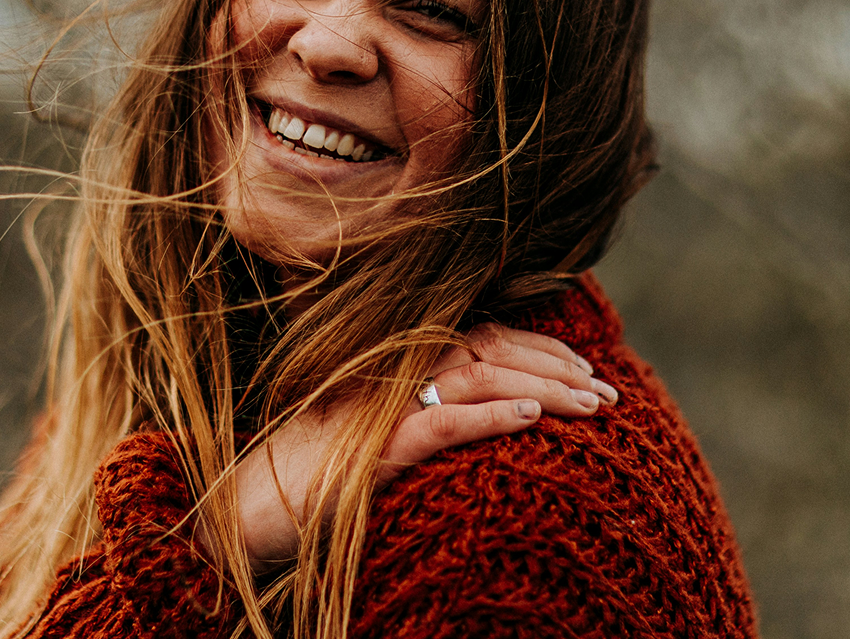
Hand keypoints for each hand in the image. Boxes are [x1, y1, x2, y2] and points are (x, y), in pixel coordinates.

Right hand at [231, 323, 619, 566]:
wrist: (239, 512)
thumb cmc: (310, 482)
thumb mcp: (378, 440)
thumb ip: (428, 417)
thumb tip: (497, 415)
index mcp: (393, 365)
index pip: (482, 337)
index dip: (540, 348)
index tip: (589, 370)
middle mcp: (387, 372)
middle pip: (489, 349)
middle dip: (556, 368)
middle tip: (610, 394)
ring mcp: (376, 406)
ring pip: (473, 376)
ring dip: (539, 388)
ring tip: (589, 406)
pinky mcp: (366, 448)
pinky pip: (437, 423)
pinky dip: (486, 416)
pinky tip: (528, 420)